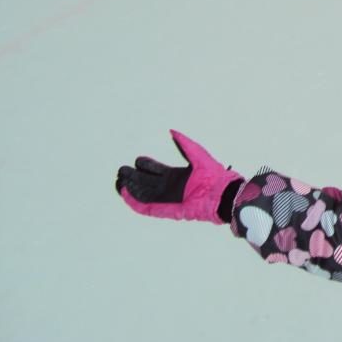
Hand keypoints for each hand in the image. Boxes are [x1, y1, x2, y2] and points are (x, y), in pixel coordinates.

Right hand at [116, 130, 242, 223]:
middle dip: (134, 177)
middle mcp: (172, 188)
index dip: (146, 166)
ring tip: (119, 183)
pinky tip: (126, 194)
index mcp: (178, 176)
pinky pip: (149, 208)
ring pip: (145, 195)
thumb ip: (184, 144)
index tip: (137, 160)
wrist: (221, 193)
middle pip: (147, 183)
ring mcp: (170, 200)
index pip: (157, 171)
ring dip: (131, 190)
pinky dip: (136, 202)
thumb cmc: (213, 174)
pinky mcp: (169, 210)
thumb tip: (171, 131)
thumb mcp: (197, 154)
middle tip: (122, 171)